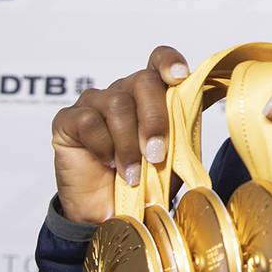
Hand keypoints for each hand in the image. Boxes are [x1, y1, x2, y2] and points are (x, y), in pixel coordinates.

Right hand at [50, 47, 189, 223]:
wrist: (109, 211)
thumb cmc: (144, 179)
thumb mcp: (173, 154)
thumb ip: (183, 127)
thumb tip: (203, 103)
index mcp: (151, 94)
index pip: (159, 60)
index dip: (169, 62)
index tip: (180, 77)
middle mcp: (123, 91)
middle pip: (142, 82)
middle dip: (154, 120)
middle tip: (156, 155)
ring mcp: (94, 102)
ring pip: (117, 104)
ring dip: (129, 143)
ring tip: (132, 173)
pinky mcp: (68, 119)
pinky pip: (89, 121)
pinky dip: (103, 146)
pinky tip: (108, 163)